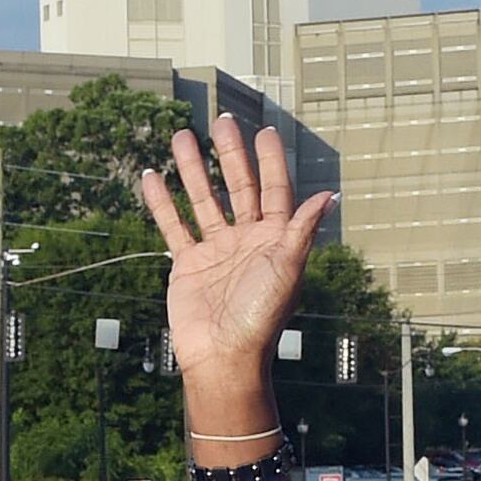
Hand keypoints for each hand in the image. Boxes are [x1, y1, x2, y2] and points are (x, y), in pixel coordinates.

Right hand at [136, 118, 333, 418]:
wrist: (223, 358)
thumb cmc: (261, 318)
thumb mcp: (287, 269)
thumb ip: (301, 229)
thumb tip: (329, 196)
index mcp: (275, 239)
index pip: (274, 190)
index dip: (270, 161)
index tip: (264, 132)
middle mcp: (246, 240)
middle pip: (238, 187)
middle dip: (230, 155)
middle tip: (222, 122)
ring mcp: (215, 251)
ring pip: (203, 200)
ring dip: (192, 170)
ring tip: (181, 137)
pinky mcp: (187, 265)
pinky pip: (173, 227)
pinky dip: (162, 203)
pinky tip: (152, 177)